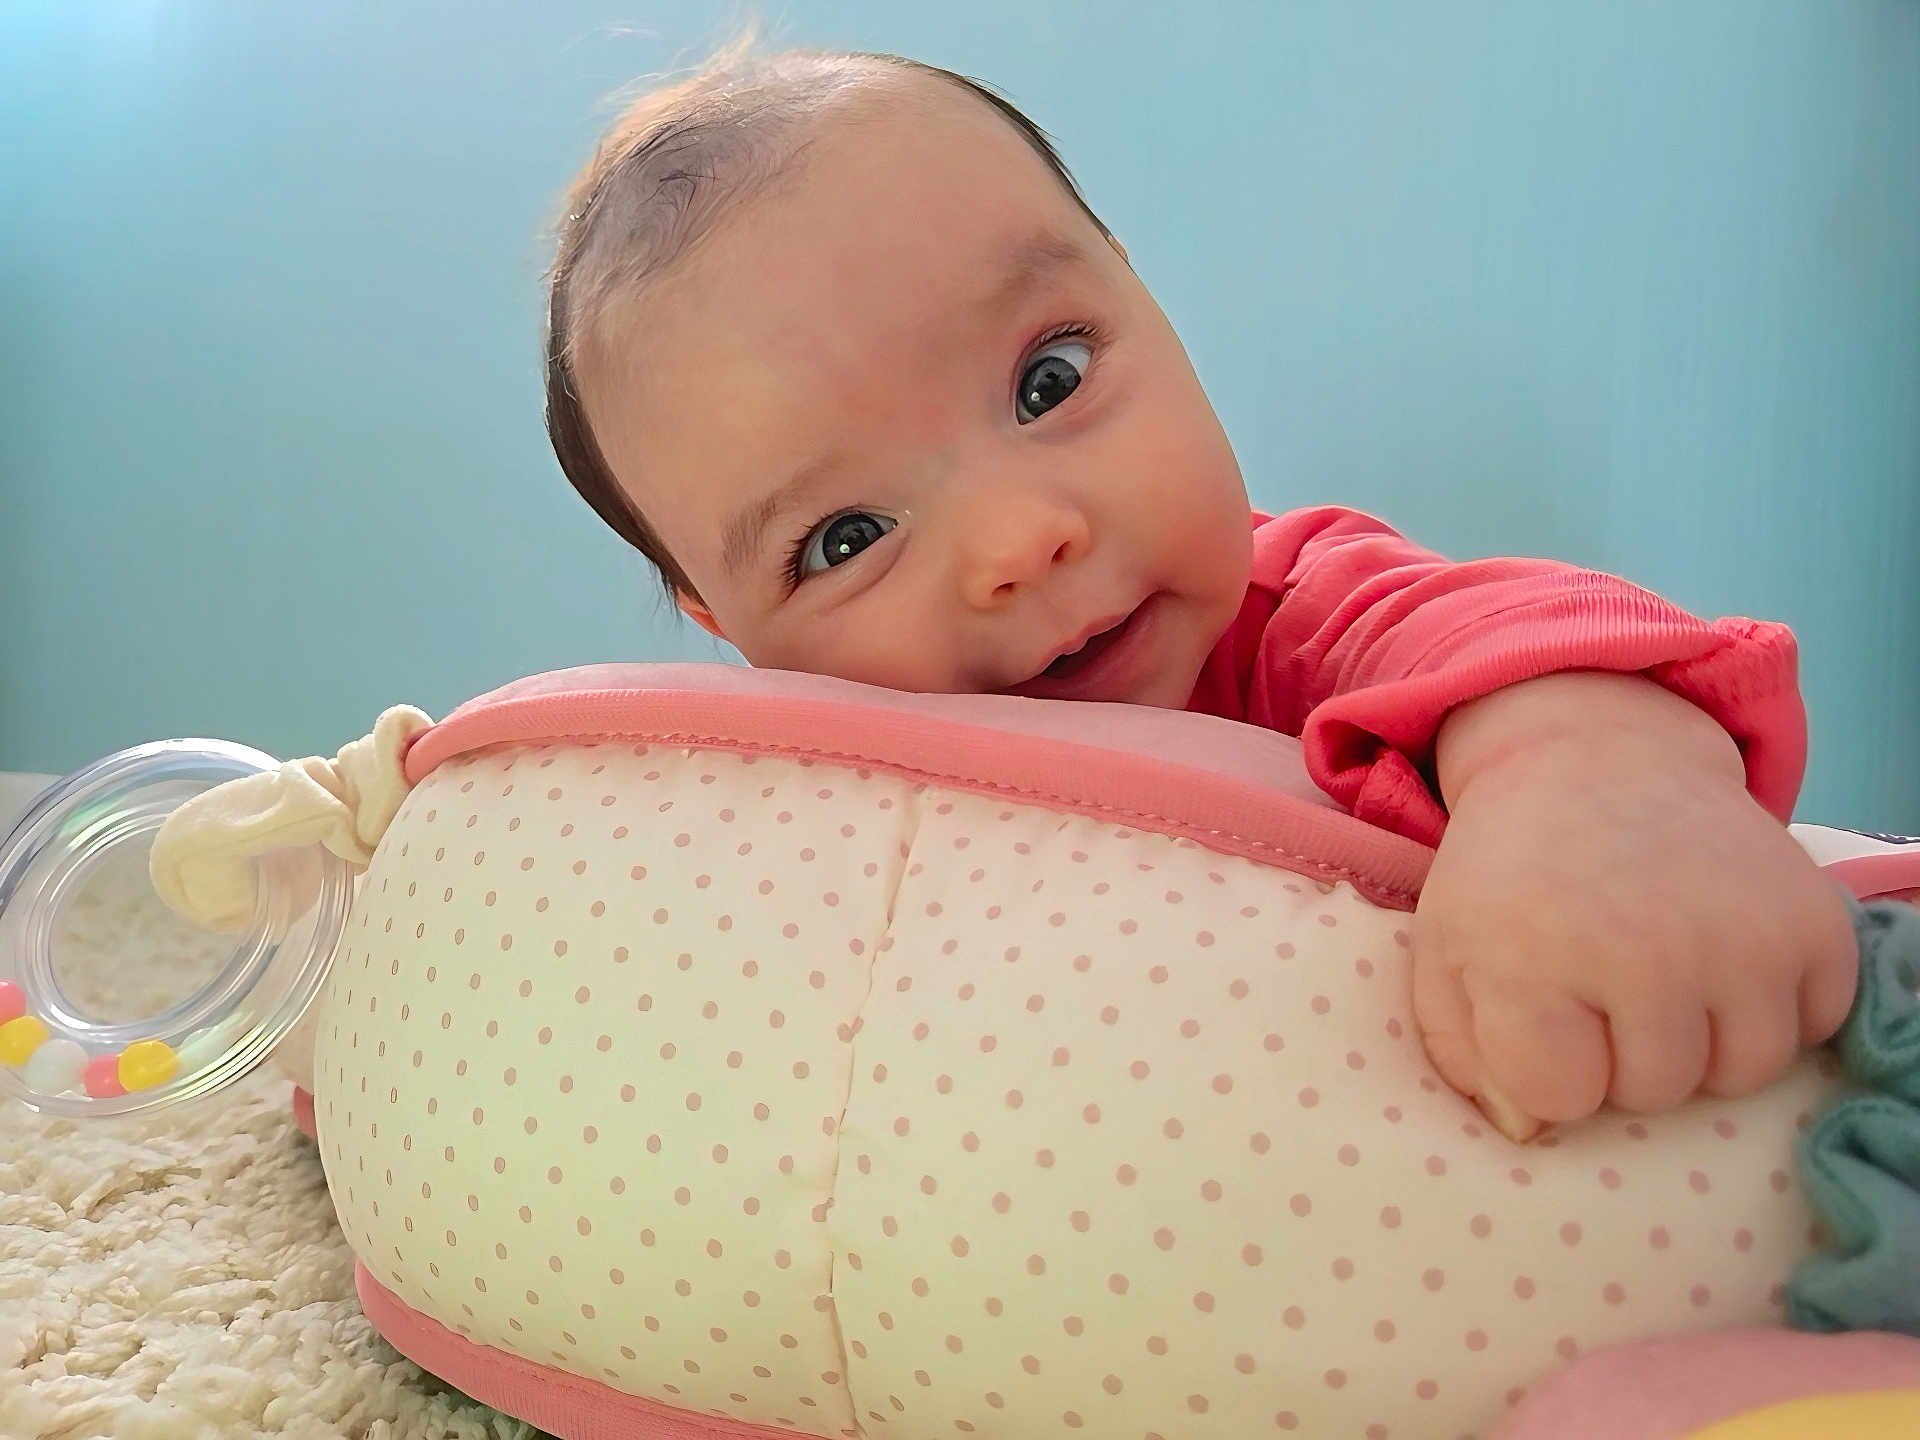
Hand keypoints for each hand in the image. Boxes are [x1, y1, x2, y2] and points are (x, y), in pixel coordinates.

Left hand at [1414, 673, 1858, 1140]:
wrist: (1598, 758)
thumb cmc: (1512, 871)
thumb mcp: (1446, 950)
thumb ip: (1465, 1057)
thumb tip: (1530, 1133)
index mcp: (1532, 957)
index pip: (1560, 1099)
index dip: (1550, 1064)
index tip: (1543, 1007)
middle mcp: (1644, 950)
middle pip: (1653, 1093)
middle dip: (1623, 1054)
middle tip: (1604, 976)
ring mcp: (1741, 936)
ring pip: (1741, 1074)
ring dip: (1703, 1042)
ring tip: (1664, 973)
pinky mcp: (1814, 922)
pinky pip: (1811, 1027)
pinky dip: (1775, 1006)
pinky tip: (1723, 953)